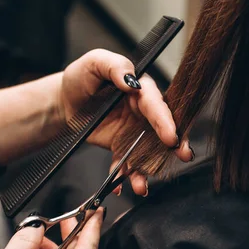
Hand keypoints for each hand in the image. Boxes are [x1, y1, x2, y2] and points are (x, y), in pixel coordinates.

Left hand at [60, 49, 193, 195]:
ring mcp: (133, 131)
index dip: (165, 120)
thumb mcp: (95, 62)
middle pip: (162, 129)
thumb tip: (130, 79)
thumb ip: (114, 66)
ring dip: (146, 170)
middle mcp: (142, 112)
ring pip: (146, 151)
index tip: (171, 136)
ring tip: (141, 186)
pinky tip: (120, 186)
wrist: (65, 101)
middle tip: (183, 156)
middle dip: (174, 144)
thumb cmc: (81, 78)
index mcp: (140, 89)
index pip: (156, 103)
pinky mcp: (121, 146)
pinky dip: (123, 176)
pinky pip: (125, 163)